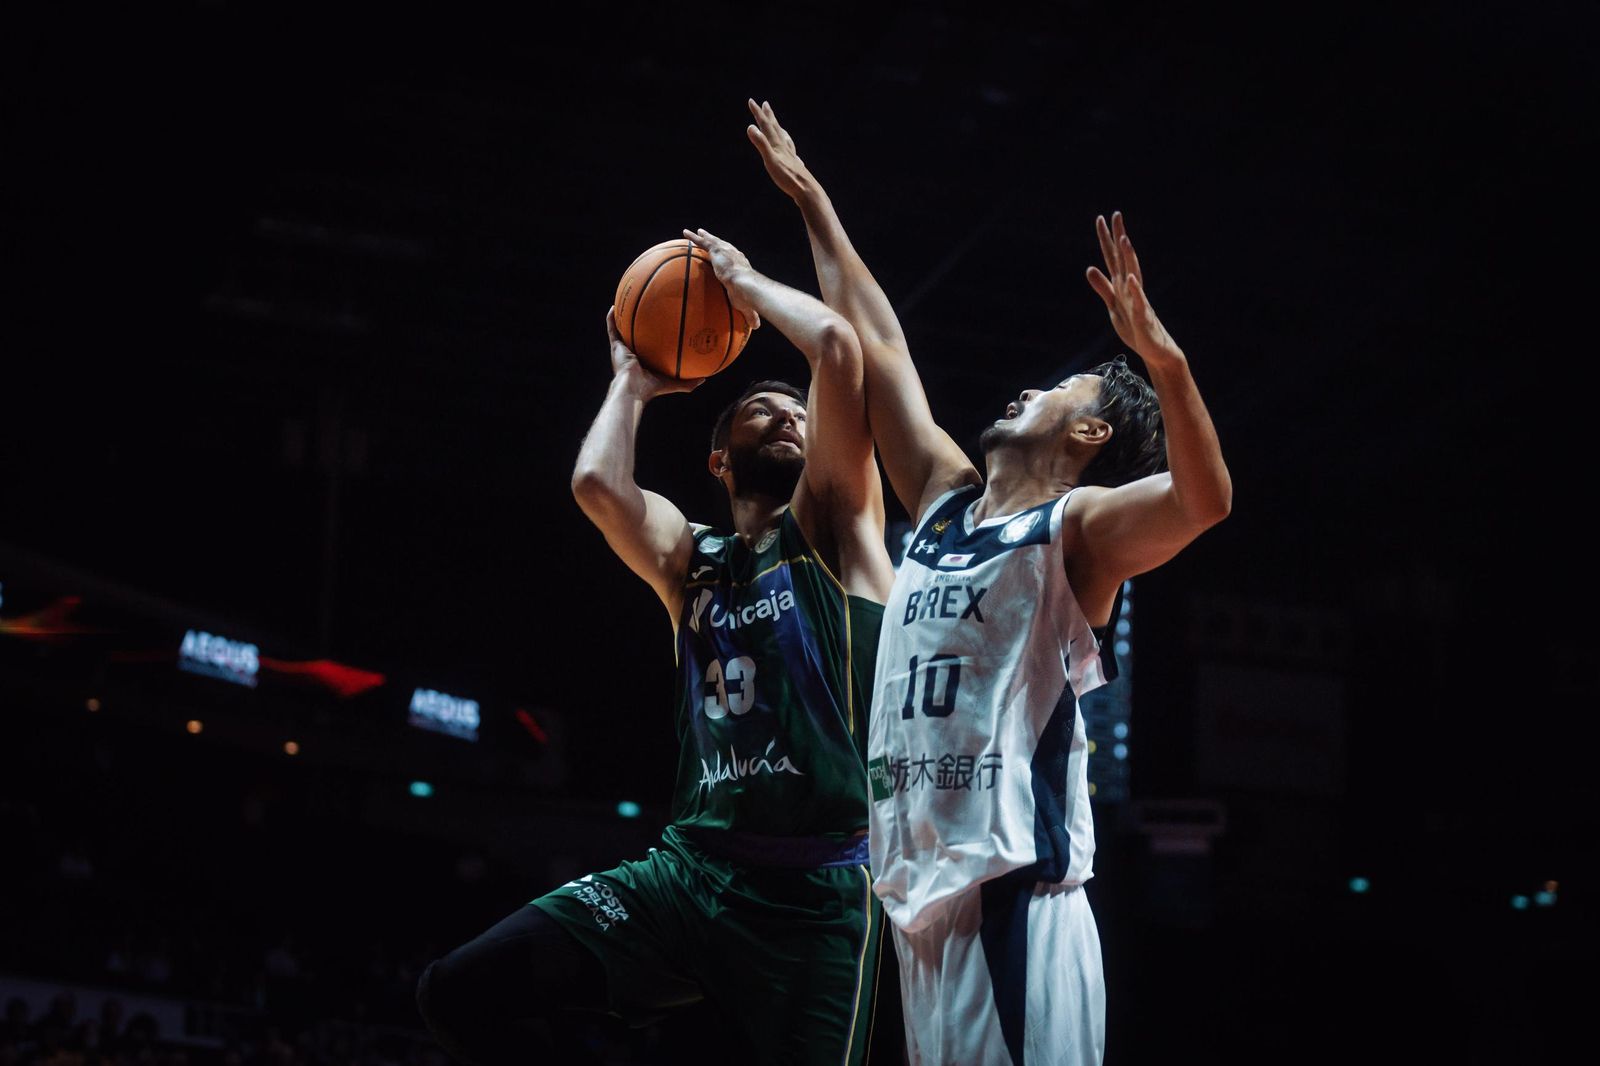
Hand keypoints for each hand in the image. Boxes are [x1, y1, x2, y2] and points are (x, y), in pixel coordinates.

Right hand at [606, 307, 703, 396]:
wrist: (633, 388)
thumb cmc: (651, 388)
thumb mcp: (673, 383)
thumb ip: (688, 382)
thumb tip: (705, 378)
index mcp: (644, 362)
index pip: (649, 348)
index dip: (654, 338)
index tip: (661, 327)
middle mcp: (632, 354)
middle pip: (636, 336)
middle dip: (639, 325)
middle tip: (646, 311)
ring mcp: (622, 350)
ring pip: (621, 330)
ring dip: (622, 318)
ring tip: (625, 303)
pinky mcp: (615, 346)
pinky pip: (612, 328)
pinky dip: (612, 318)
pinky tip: (614, 306)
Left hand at [681, 227, 761, 329]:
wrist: (744, 284)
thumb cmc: (747, 296)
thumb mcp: (747, 306)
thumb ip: (750, 315)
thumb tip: (756, 328)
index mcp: (742, 266)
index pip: (736, 260)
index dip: (732, 257)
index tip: (728, 256)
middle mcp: (735, 255)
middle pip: (724, 247)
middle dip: (719, 242)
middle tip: (712, 239)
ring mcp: (725, 251)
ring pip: (713, 241)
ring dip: (705, 236)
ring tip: (698, 232)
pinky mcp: (717, 250)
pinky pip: (703, 242)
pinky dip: (694, 237)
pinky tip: (686, 233)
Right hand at [745, 98, 813, 200]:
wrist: (807, 190)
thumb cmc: (788, 177)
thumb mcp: (770, 161)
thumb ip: (761, 144)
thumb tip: (750, 127)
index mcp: (777, 145)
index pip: (766, 125)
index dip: (758, 113)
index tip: (751, 101)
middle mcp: (785, 147)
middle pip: (776, 128)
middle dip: (769, 116)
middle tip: (766, 104)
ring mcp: (791, 156)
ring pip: (784, 138)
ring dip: (779, 129)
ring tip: (778, 125)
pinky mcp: (795, 166)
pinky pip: (790, 151)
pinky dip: (788, 147)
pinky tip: (791, 152)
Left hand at [1085, 212, 1179, 362]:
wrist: (1155, 350)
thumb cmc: (1135, 327)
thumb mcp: (1112, 306)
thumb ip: (1102, 287)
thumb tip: (1089, 268)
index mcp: (1121, 286)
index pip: (1113, 258)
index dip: (1106, 239)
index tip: (1102, 218)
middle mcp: (1131, 288)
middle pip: (1124, 259)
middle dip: (1119, 237)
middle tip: (1116, 215)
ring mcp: (1138, 300)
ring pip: (1133, 274)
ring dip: (1129, 257)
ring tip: (1124, 239)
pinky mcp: (1142, 317)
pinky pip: (1138, 302)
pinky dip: (1134, 290)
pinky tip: (1131, 278)